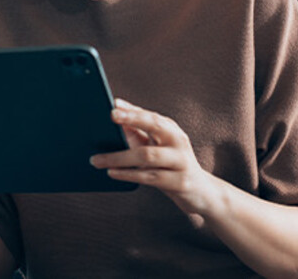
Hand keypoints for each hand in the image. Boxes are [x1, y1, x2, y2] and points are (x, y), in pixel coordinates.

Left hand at [89, 98, 226, 217]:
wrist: (200, 192)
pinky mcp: (180, 182)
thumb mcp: (156, 147)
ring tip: (97, 160)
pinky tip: (112, 173)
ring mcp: (181, 161)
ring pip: (147, 155)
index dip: (132, 110)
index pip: (150, 115)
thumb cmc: (170, 166)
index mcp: (171, 130)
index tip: (113, 105)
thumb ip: (137, 132)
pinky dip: (129, 174)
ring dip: (119, 157)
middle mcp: (178, 141)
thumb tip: (114, 113)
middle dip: (132, 118)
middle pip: (155, 126)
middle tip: (111, 116)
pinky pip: (150, 177)